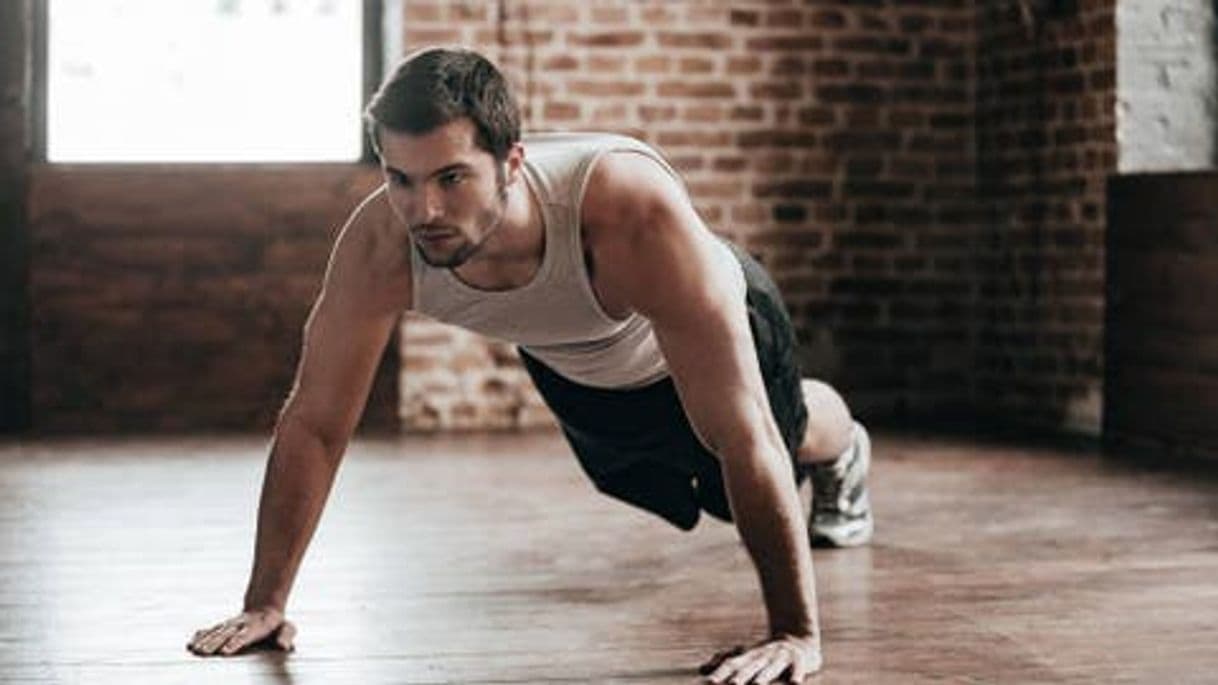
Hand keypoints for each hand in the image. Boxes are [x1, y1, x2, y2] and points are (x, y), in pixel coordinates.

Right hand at [187, 607, 295, 656]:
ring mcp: (231, 625)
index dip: (235, 642)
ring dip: (205, 641)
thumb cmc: (277, 624)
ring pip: (216, 632)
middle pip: (227, 634)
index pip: (245, 635)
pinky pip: (211, 631)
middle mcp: (241, 625)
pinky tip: (191, 643)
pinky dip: (201, 637)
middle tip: (203, 652)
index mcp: (257, 627)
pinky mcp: (224, 627)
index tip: (226, 650)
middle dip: (214, 643)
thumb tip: (283, 646)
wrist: (265, 607)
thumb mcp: (287, 628)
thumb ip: (286, 636)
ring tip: (195, 650)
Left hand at [699, 634, 821, 683]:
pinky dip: (797, 675)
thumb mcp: (747, 657)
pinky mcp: (800, 661)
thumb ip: (726, 662)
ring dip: (764, 677)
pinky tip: (794, 683)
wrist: (799, 640)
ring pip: (772, 668)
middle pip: (750, 667)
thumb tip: (701, 669)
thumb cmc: (767, 655)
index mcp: (749, 656)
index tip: (709, 683)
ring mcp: (781, 657)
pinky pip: (799, 668)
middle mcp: (763, 656)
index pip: (732, 664)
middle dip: (741, 677)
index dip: (721, 673)